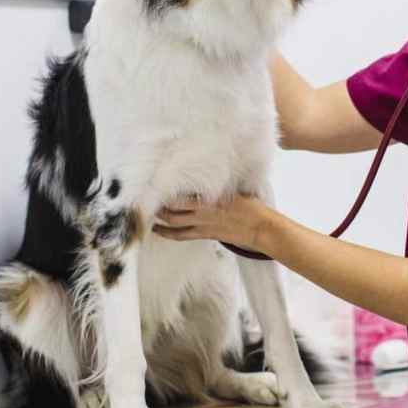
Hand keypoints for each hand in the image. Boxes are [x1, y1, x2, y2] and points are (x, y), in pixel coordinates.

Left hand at [153, 193, 271, 250]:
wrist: (260, 228)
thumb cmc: (251, 206)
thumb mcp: (235, 189)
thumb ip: (217, 184)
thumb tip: (207, 171)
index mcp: (209, 201)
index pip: (179, 197)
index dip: (164, 193)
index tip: (154, 185)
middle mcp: (203, 214)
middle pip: (172, 211)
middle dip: (158, 207)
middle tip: (146, 200)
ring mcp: (203, 226)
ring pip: (174, 224)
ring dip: (160, 220)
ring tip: (148, 215)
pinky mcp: (206, 235)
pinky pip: (182, 236)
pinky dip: (169, 233)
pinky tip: (160, 230)